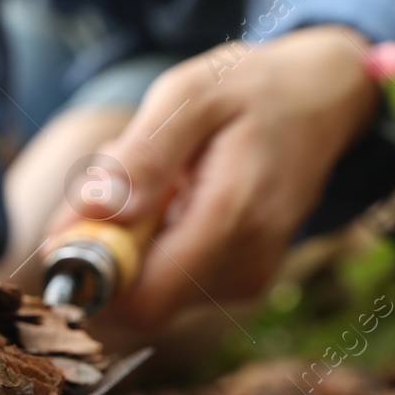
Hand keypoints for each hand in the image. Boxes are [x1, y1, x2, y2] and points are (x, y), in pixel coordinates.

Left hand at [46, 24, 378, 332]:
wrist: (322, 100)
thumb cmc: (250, 89)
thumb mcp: (190, 96)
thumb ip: (142, 156)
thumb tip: (95, 211)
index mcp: (233, 219)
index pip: (143, 300)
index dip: (91, 278)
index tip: (71, 224)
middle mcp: (246, 263)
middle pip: (140, 304)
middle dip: (107, 254)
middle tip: (116, 183)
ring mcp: (248, 278)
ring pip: (153, 293)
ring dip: (132, 245)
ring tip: (158, 181)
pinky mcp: (243, 281)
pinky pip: (174, 283)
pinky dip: (155, 246)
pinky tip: (176, 198)